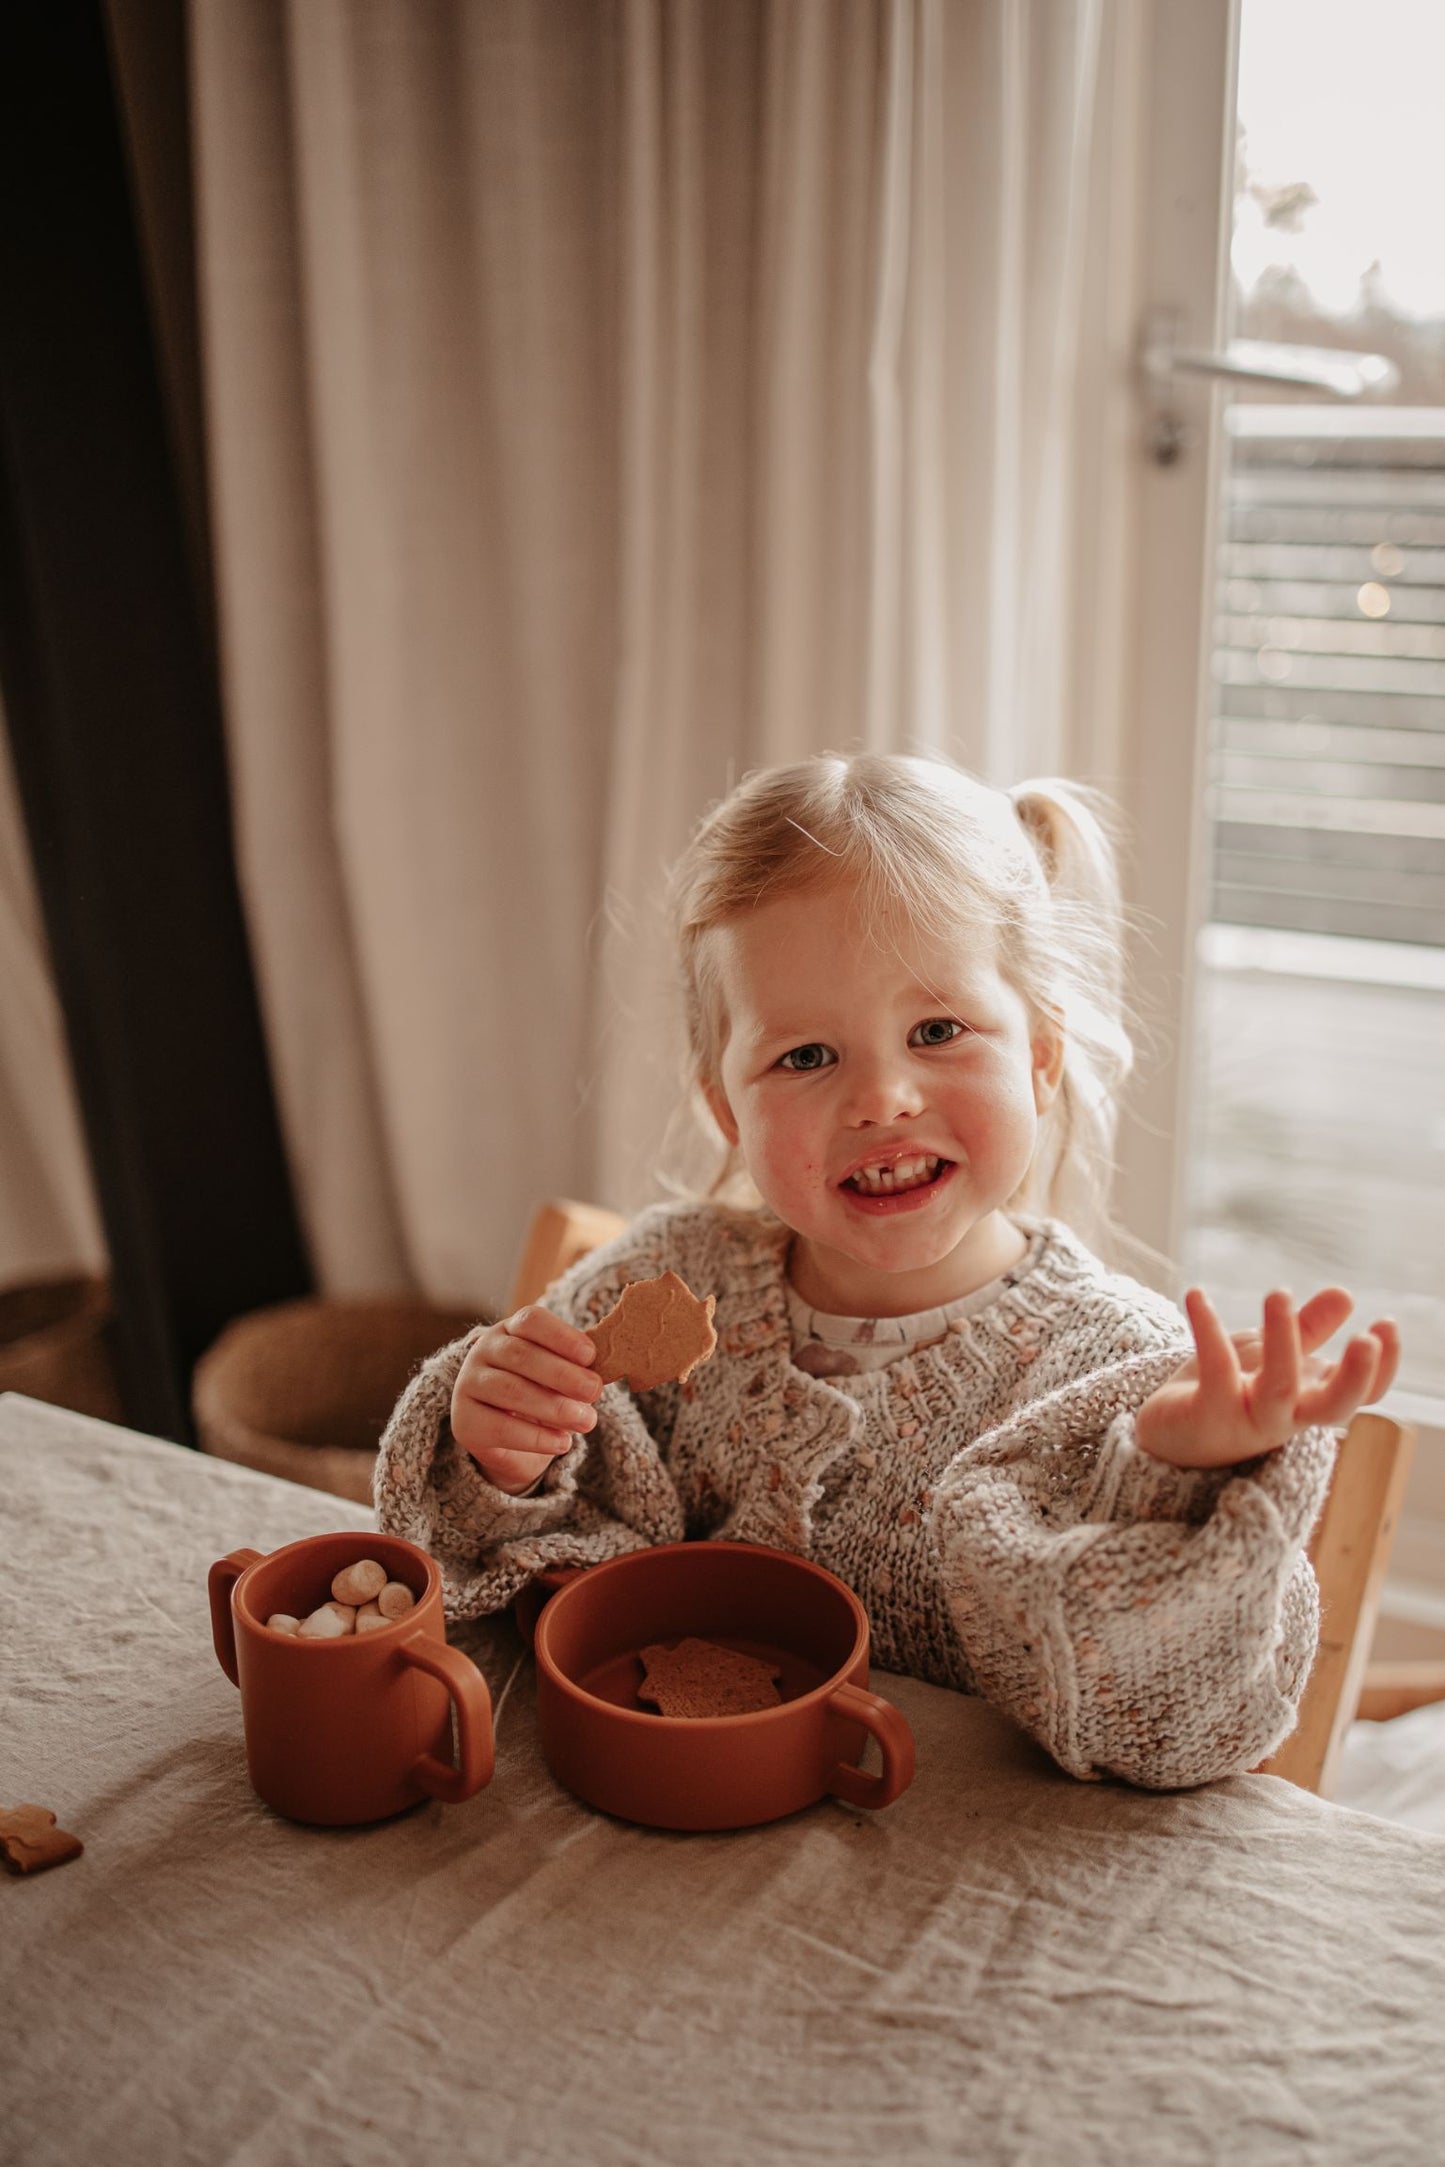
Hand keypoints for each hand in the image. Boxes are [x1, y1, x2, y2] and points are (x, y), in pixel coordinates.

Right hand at [450, 1305, 600, 1494]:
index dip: (561, 1335)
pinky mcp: (463, 1422)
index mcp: (509, 1330)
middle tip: (595, 1391)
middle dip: (562, 1374)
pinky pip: (501, 1428)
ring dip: (554, 1407)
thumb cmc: (542, 1396)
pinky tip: (563, 1443)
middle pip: (521, 1355)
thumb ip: (575, 1369)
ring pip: (511, 1391)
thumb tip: (600, 1374)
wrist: (511, 1442)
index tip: (590, 1355)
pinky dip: (537, 1437)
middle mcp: (482, 1351)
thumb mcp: (560, 1377)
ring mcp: (468, 1385)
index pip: (531, 1321)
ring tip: (587, 1421)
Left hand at [1136, 1286, 1399, 1469]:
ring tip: (1278, 1293)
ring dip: (1282, 1341)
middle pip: (1333, 1408)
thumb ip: (1305, 1330)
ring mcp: (1247, 1420)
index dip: (1381, 1368)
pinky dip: (1207, 1329)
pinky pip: (1215, 1370)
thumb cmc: (1227, 1392)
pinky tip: (1196, 1295)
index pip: (1359, 1395)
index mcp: (1308, 1401)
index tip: (1386, 1325)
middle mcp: (1286, 1416)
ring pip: (1277, 1389)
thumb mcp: (1269, 1356)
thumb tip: (1344, 1294)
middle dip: (1354, 1376)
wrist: (1167, 1434)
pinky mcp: (1206, 1414)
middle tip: (1365, 1339)